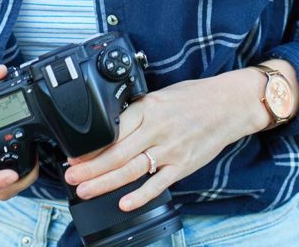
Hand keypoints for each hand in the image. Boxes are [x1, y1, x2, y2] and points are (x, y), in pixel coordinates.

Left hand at [63, 71, 264, 212]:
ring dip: (104, 182)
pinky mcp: (182, 165)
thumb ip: (137, 111)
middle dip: (89, 167)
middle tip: (71, 177)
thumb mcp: (159, 95)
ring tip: (84, 190)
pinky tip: (123, 203)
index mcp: (148, 108)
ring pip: (131, 169)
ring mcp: (170, 149)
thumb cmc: (193, 98)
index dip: (91, 146)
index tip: (73, 155)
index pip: (112, 130)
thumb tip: (112, 127)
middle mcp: (157, 129)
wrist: (227, 105)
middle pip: (116, 152)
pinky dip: (140, 195)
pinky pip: (158, 184)